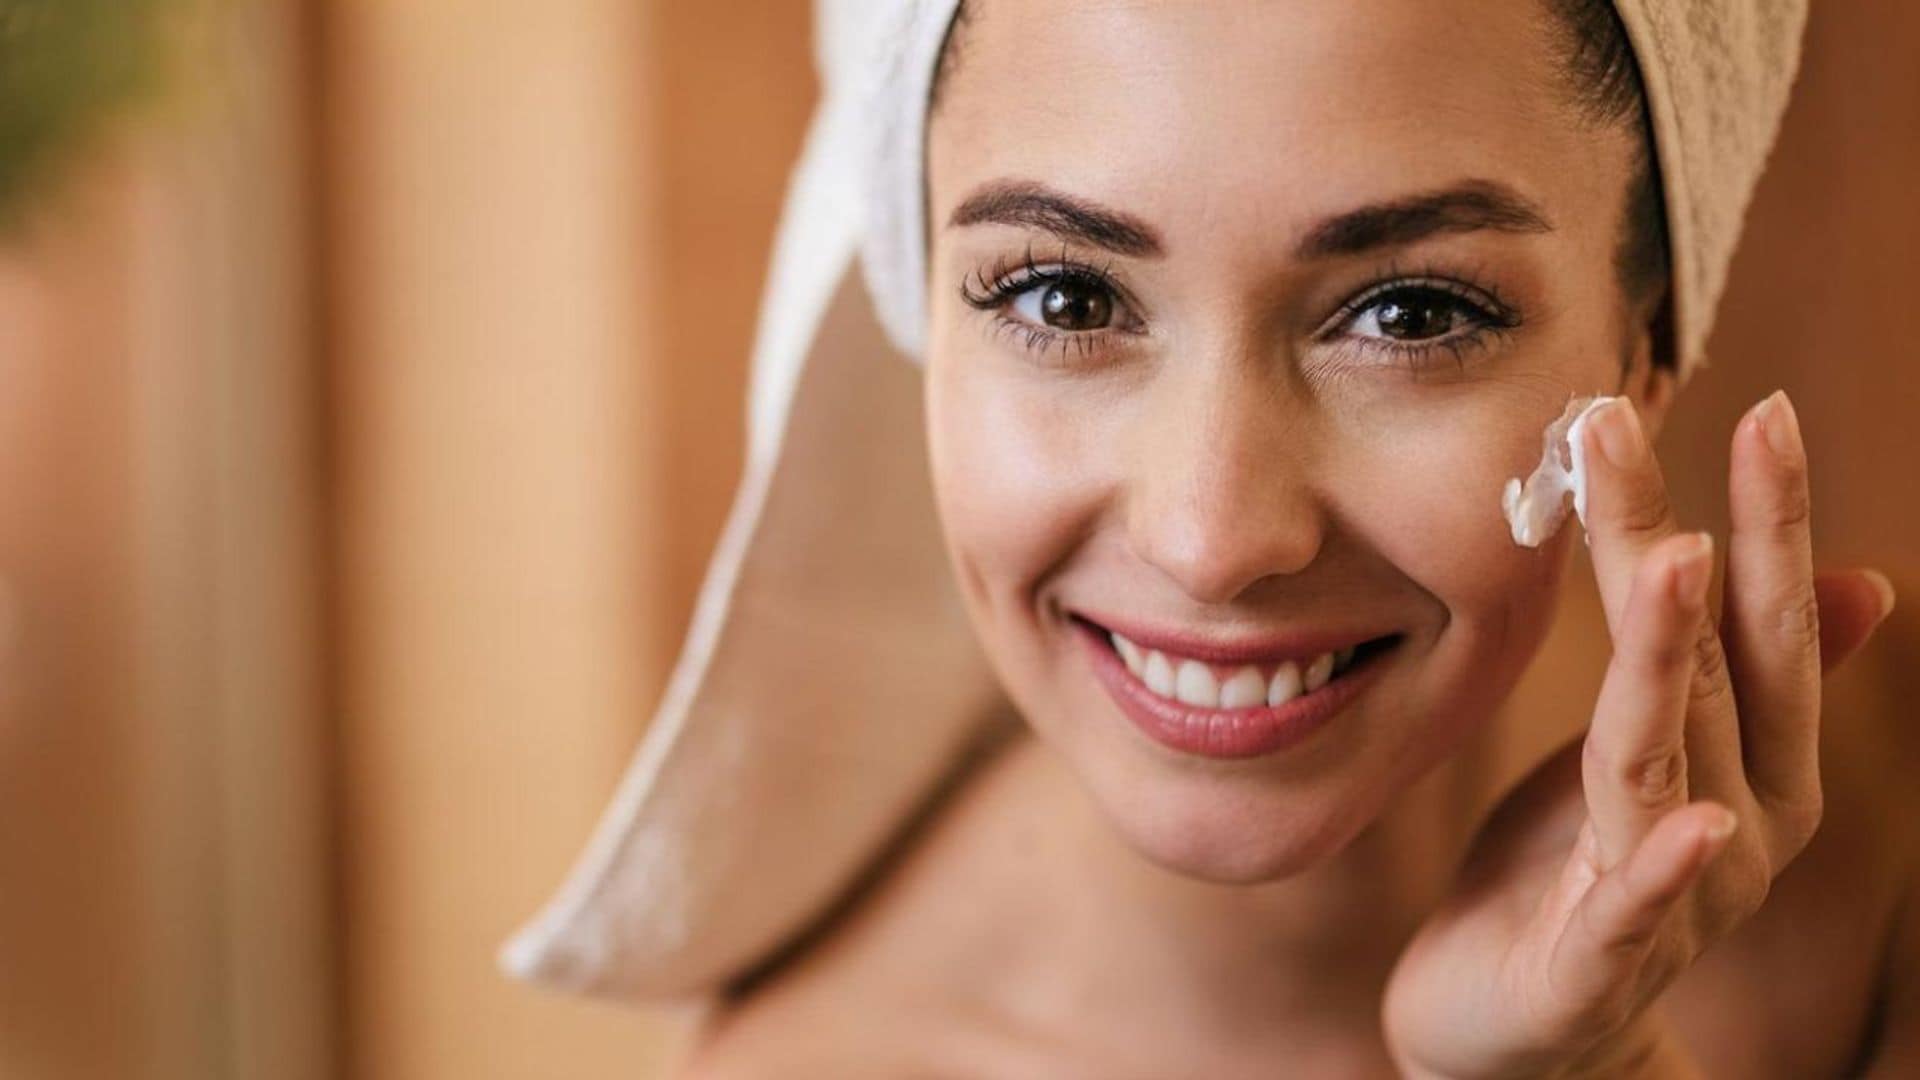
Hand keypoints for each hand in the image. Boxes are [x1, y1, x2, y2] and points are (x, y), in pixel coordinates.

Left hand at [1381, 392, 1896, 1078]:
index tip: (1764, 409)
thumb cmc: (1578, 871)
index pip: (1764, 625)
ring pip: (1663, 755)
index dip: (1769, 519)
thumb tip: (1861, 579)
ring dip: (1671, 658)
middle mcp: (1737, 821)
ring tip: (1673, 558)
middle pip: (1707, 663)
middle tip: (1626, 423)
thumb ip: (1734, 672)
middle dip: (1680, 540)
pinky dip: (1661, 868)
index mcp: (1752, 762)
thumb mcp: (1655, 753)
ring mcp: (1676, 897)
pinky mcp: (1598, 965)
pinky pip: (1632, 909)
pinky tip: (1691, 823)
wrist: (1516, 1030)